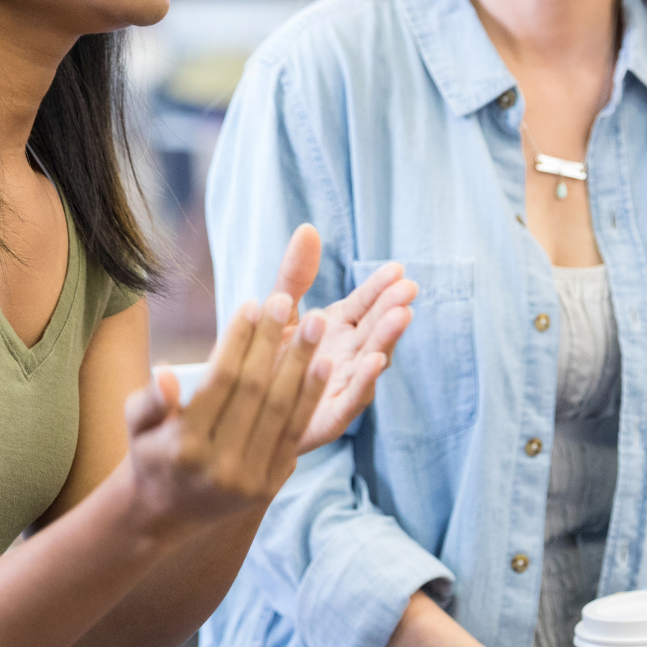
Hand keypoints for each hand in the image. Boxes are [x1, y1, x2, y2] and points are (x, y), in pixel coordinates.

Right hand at [122, 292, 328, 535]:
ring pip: (282, 410)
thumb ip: (149, 400)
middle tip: (287, 300)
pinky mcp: (271, 486)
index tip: (252, 303)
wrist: (168, 513)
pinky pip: (296, 432)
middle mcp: (219, 466)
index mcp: (183, 447)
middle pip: (255, 391)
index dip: (238, 340)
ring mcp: (249, 480)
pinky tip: (324, 364)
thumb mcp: (136, 427)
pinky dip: (312, 397)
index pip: (219, 381)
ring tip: (317, 323)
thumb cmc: (151, 454)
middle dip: (273, 341)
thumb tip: (166, 373)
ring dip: (302, 363)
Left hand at [265, 225, 417, 452]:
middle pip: (373, 330)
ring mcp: (341, 387)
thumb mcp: (279, 309)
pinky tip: (374, 361)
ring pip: (370, 363)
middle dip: (392, 309)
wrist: (237, 411)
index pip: (364, 305)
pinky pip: (351, 400)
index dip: (379, 288)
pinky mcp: (329, 418)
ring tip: (402, 316)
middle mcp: (346, 357)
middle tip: (408, 289)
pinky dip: (364, 381)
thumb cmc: (264, 357)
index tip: (396, 269)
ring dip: (387, 340)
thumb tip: (308, 228)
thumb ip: (295, 274)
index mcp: (337, 330)